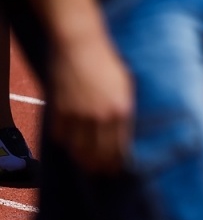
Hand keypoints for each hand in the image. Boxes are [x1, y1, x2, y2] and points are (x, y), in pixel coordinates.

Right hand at [50, 29, 132, 173]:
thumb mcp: (126, 86)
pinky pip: (61, 135)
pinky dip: (65, 142)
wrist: (82, 46)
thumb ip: (124, 109)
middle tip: (100, 172)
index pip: (119, 147)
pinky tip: (70, 145)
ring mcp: (77, 115)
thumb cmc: (109, 64)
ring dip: (81, 158)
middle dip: (99, 166)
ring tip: (85, 163)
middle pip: (97, 153)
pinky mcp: (59, 110)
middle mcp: (100, 116)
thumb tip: (124, 132)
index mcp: (121, 110)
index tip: (116, 170)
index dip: (116, 162)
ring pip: (77, 148)